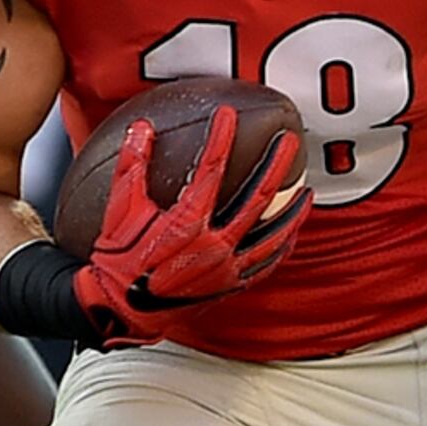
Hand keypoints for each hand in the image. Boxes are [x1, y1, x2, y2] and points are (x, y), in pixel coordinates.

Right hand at [73, 111, 309, 343]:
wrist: (122, 309)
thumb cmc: (119, 258)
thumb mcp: (120, 210)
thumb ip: (131, 166)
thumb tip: (141, 128)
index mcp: (187, 223)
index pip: (211, 170)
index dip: (221, 138)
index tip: (227, 116)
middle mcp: (214, 245)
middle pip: (258, 197)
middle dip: (276, 164)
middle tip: (289, 141)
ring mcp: (227, 267)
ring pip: (273, 234)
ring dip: (293, 210)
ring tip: (307, 191)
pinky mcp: (231, 284)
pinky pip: (267, 263)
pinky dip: (283, 245)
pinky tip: (292, 232)